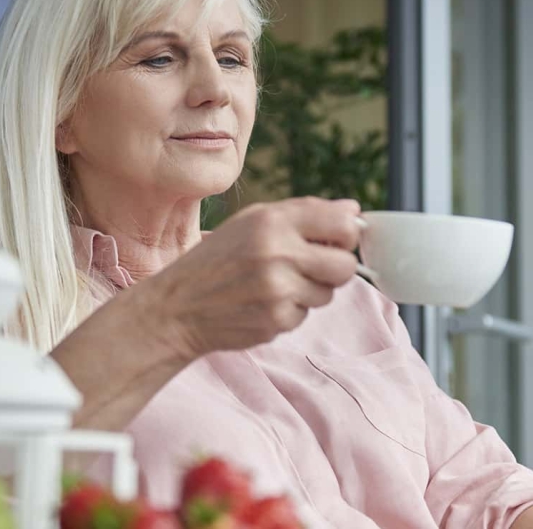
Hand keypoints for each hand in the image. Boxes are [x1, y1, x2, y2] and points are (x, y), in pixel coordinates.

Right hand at [145, 197, 361, 358]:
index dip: (347, 235)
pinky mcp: (276, 321)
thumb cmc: (219, 258)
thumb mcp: (253, 221)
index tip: (337, 241)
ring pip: (328, 294)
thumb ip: (306, 213)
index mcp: (273, 221)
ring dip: (311, 291)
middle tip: (313, 267)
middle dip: (336, 268)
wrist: (178, 306)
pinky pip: (306, 315)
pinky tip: (264, 303)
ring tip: (277, 284)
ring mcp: (278, 290)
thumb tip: (354, 211)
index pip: (343, 225)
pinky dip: (291, 311)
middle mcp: (278, 253)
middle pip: (346, 266)